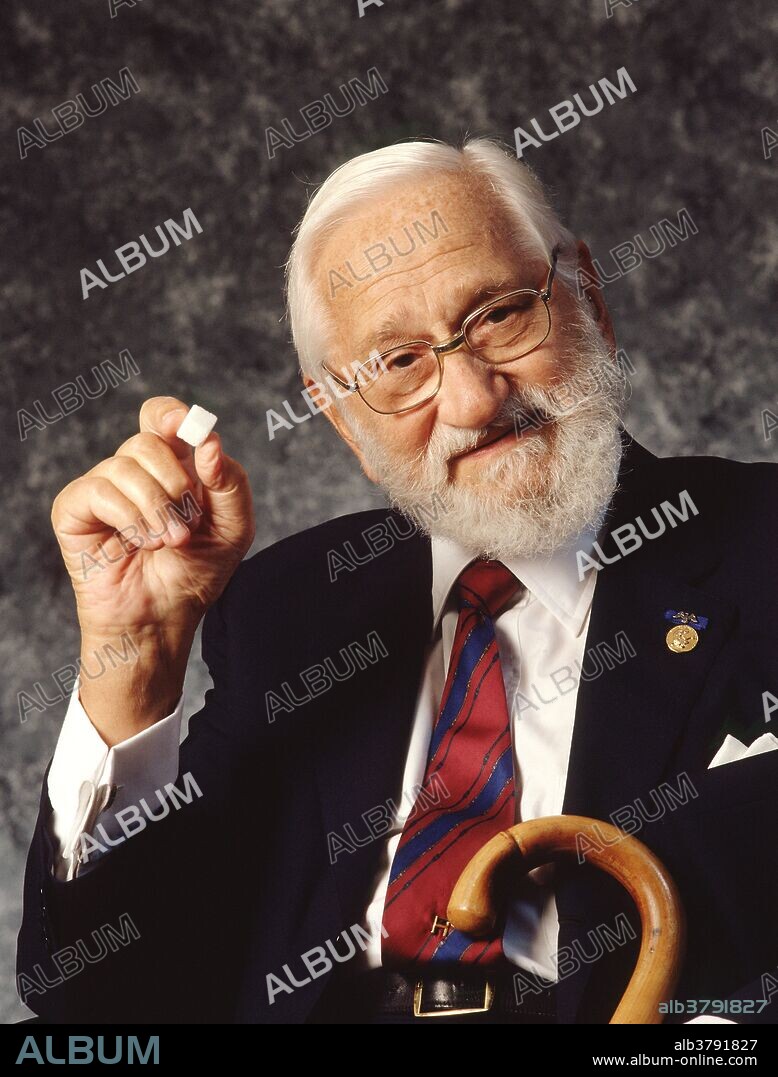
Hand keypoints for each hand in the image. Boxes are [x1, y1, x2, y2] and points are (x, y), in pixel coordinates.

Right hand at [51, 396, 254, 741]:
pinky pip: (100, 491)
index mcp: (171, 466)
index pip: (161, 416)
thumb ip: (230, 483)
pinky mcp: (74, 510)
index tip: (188, 425)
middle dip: (176, 482)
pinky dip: (130, 518)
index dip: (171, 414)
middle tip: (188, 522)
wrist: (163, 619)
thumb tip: (210, 443)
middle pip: (148, 439)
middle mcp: (133, 471)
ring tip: (167, 542)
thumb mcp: (232, 528)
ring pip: (125, 465)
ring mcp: (102, 488)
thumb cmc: (195, 573)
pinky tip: (140, 544)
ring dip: (156, 509)